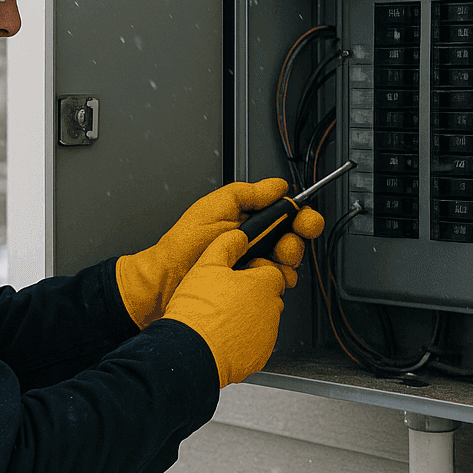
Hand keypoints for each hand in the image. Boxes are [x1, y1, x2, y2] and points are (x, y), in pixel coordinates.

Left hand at [116, 178, 313, 328]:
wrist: (168, 278)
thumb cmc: (185, 244)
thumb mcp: (216, 206)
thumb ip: (249, 193)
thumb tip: (277, 186)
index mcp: (250, 218)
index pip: (288, 214)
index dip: (302, 216)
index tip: (303, 220)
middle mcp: (255, 240)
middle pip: (295, 240)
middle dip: (294, 242)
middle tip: (283, 245)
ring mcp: (255, 264)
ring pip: (289, 264)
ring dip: (284, 263)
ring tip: (263, 261)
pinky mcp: (252, 287)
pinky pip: (277, 285)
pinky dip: (275, 282)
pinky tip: (260, 277)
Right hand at [161, 229, 288, 387]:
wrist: (191, 351)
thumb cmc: (198, 311)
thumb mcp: (207, 265)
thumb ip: (227, 244)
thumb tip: (238, 236)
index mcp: (263, 285)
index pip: (273, 272)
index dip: (255, 272)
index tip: (240, 275)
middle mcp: (272, 310)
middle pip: (268, 297)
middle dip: (252, 295)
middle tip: (226, 297)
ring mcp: (267, 336)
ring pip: (263, 321)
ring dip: (248, 318)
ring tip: (221, 318)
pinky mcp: (259, 357)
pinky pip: (255, 343)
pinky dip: (244, 340)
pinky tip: (223, 336)